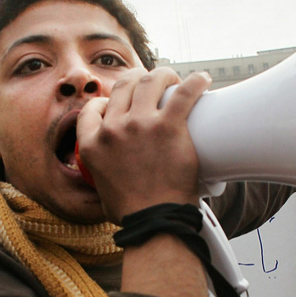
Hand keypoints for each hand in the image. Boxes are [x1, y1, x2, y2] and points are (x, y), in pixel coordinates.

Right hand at [77, 68, 209, 222]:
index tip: (118, 101)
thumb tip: (108, 176)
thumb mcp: (100, 189)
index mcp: (92, 144)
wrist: (155, 222)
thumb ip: (99, 173)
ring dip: (162, 75)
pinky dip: (195, 83)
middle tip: (150, 82)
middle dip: (136, 78)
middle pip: (124, 87)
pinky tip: (203, 80)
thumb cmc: (133, 213)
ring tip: (173, 79)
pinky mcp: (169, 127)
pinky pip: (184, 94)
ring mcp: (140, 125)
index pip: (94, 108)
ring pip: (150, 82)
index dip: (106, 100)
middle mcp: (113, 129)